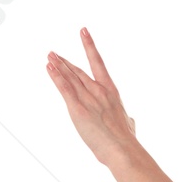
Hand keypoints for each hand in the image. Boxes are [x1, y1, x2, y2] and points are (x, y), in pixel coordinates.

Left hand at [46, 27, 137, 166]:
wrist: (123, 149)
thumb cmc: (126, 140)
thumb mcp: (129, 125)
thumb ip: (129, 120)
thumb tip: (131, 121)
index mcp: (111, 91)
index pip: (98, 63)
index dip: (89, 46)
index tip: (83, 33)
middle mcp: (99, 90)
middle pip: (78, 71)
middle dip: (65, 62)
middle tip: (54, 53)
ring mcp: (89, 98)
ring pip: (70, 77)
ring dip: (58, 66)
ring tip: (49, 56)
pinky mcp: (78, 109)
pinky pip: (64, 89)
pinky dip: (56, 77)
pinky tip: (49, 68)